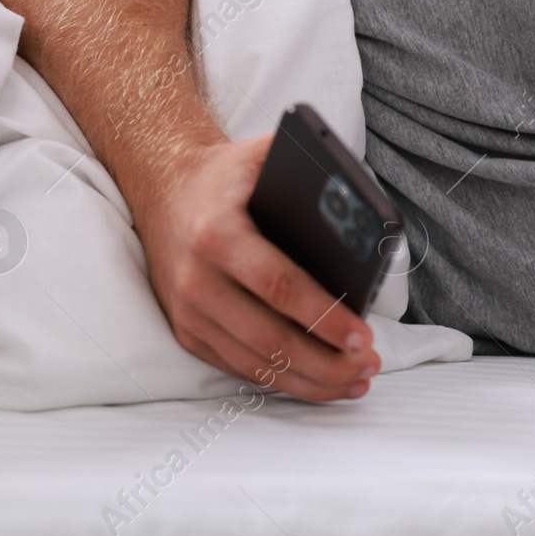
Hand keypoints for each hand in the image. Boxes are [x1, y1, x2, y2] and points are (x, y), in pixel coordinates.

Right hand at [134, 132, 379, 399]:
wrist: (163, 188)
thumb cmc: (230, 175)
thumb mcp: (265, 154)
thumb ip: (313, 169)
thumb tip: (365, 206)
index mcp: (217, 233)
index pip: (279, 285)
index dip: (324, 317)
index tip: (363, 336)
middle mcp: (196, 279)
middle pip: (270, 338)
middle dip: (326, 361)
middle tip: (370, 365)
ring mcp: (188, 311)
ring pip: (256, 363)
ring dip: (311, 381)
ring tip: (357, 380)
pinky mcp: (186, 332)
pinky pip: (239, 367)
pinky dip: (283, 381)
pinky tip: (320, 381)